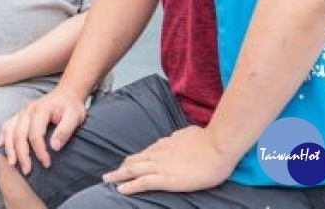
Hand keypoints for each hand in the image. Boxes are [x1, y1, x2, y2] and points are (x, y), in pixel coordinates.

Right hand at [0, 88, 87, 174]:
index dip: (39, 151)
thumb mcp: (75, 116)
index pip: (35, 133)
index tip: (46, 163)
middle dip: (22, 154)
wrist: (65, 94)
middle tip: (27, 171)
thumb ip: (65, 130)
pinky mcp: (19, 115)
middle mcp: (28, 109)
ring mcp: (22, 112)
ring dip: (10, 148)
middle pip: (20, 134)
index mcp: (41, 109)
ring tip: (12, 163)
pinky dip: (3, 136)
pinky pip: (7, 125)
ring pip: (10, 130)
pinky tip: (2, 147)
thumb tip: (54, 147)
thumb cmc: (70, 107)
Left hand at [102, 126, 237, 194]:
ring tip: (107, 180)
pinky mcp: (166, 179)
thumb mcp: (190, 134)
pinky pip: (143, 182)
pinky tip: (121, 190)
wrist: (217, 146)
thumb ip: (181, 137)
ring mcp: (161, 166)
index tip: (127, 164)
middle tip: (109, 174)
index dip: (135, 159)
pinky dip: (130, 186)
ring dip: (119, 176)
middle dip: (121, 168)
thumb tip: (179, 137)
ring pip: (133, 170)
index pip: (145, 152)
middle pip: (134, 160)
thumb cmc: (208, 140)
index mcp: (166, 144)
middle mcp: (159, 153)